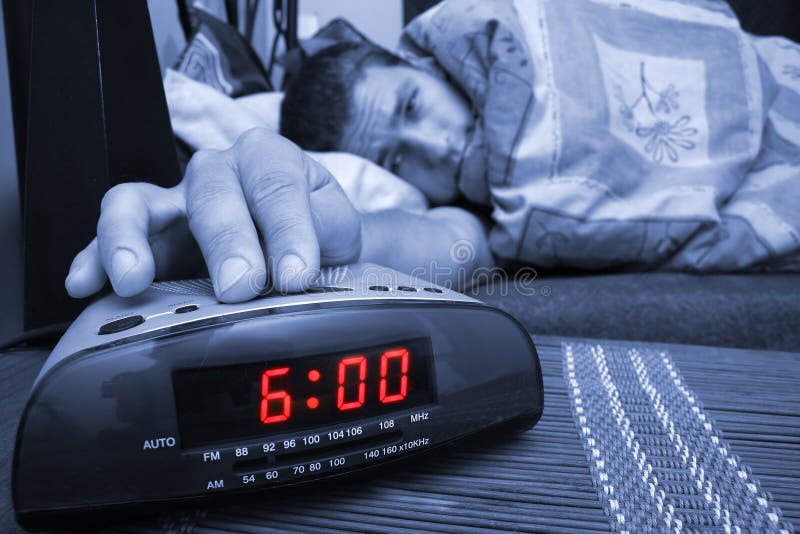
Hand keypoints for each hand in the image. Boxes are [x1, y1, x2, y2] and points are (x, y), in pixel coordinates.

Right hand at [66, 128, 361, 301]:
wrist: (309, 248)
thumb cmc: (321, 233)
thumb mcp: (338, 227)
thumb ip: (325, 232)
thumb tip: (298, 263)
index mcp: (270, 159)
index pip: (275, 184)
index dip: (286, 229)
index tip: (296, 274)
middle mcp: (218, 172)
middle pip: (208, 192)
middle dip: (224, 240)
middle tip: (240, 287)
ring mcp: (176, 203)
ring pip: (138, 202)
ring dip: (130, 238)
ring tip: (133, 278)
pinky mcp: (150, 238)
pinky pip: (107, 239)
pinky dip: (94, 259)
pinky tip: (85, 283)